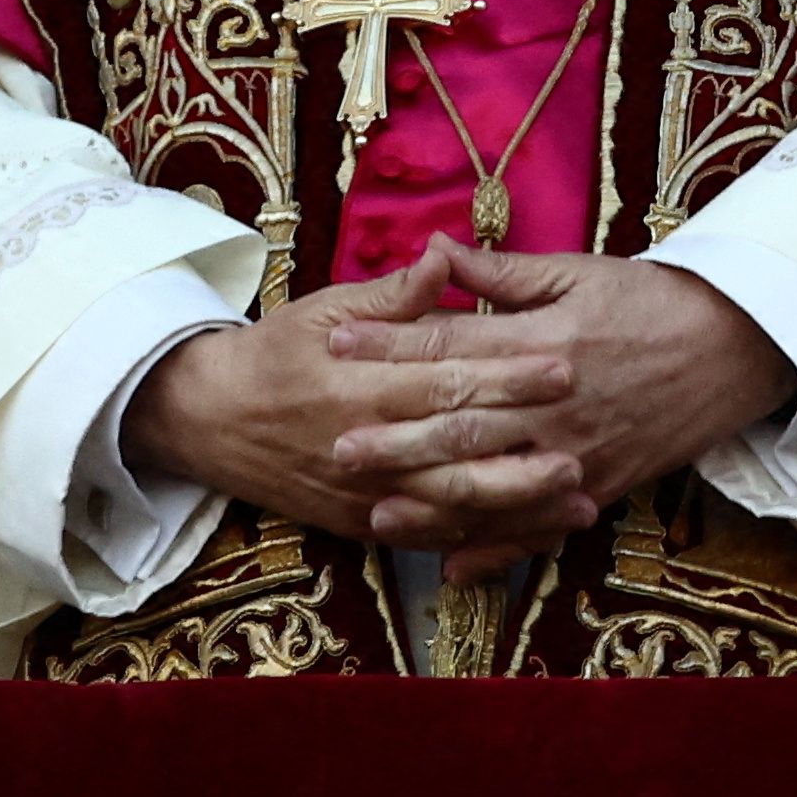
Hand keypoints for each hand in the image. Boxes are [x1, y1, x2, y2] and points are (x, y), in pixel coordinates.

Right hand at [125, 259, 583, 551]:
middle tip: (584, 440)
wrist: (212, 420)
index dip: (508, 374)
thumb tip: (445, 256)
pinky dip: (485, 541)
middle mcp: (370, 445)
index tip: (563, 363)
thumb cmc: (277, 353)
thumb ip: (394, 296)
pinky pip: (434, 538)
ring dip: (518, 506)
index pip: (448, 378)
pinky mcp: (367, 527)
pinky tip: (532, 536)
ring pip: (453, 507)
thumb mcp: (326, 310)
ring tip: (577, 498)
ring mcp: (369, 494)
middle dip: (524, 448)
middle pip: (458, 450)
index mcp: (364, 383)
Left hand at [318, 240, 793, 544]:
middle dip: (396, 436)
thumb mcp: (577, 272)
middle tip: (336, 446)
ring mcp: (578, 454)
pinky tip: (453, 568)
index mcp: (545, 341)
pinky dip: (497, 551)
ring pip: (496, 486)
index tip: (336, 342)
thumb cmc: (649, 300)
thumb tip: (434, 246)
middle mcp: (556, 405)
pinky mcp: (599, 489)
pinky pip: (540, 528)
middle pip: (463, 424)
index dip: (391, 343)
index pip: (452, 344)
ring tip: (379, 511)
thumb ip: (501, 274)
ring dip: (435, 502)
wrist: (733, 347)